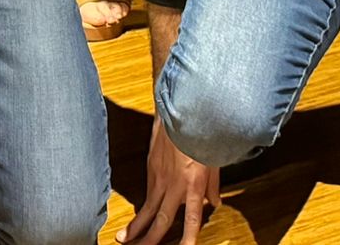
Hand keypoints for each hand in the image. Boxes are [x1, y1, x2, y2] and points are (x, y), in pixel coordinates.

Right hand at [118, 117, 218, 244]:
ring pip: (147, 208)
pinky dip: (142, 205)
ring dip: (135, 226)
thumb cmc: (201, 131)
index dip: (189, 238)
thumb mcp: (215, 160)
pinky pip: (147, 191)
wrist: (182, 107)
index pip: (191, 219)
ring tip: (124, 239)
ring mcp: (159, 176)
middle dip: (150, 239)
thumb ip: (214, 186)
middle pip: (161, 220)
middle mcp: (174, 184)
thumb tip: (215, 202)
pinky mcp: (150, 167)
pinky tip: (139, 214)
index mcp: (194, 184)